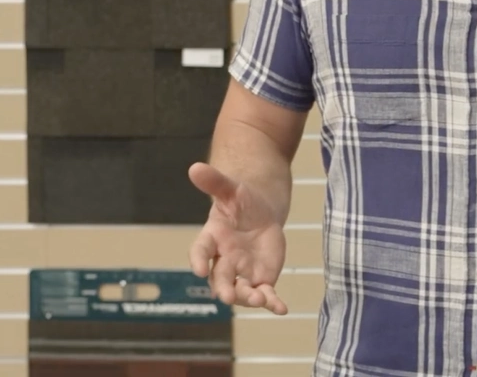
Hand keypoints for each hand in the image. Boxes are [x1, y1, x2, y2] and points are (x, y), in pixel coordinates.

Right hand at [187, 162, 289, 313]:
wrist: (261, 211)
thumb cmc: (241, 200)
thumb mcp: (231, 188)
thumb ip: (214, 182)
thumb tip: (195, 167)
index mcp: (212, 238)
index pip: (200, 251)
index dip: (198, 261)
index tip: (198, 270)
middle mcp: (224, 259)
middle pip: (220, 278)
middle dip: (223, 288)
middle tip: (227, 298)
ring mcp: (242, 271)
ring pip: (242, 290)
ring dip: (248, 297)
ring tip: (259, 301)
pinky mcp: (261, 278)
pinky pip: (265, 293)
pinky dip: (272, 303)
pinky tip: (281, 309)